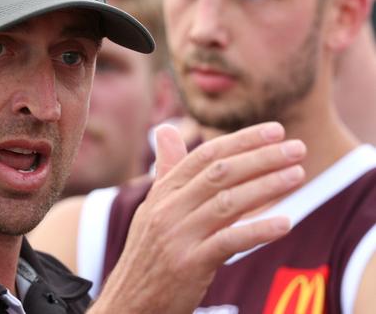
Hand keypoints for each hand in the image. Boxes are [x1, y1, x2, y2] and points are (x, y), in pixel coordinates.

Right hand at [89, 122, 305, 313]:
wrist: (128, 299)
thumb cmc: (148, 252)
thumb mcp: (152, 208)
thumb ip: (167, 170)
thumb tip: (166, 129)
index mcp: (162, 193)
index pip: (205, 156)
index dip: (241, 140)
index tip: (275, 130)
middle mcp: (168, 210)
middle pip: (220, 174)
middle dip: (261, 157)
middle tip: (297, 148)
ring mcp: (178, 236)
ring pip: (227, 203)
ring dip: (266, 186)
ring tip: (298, 175)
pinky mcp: (189, 265)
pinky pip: (228, 242)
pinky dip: (258, 230)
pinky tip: (285, 222)